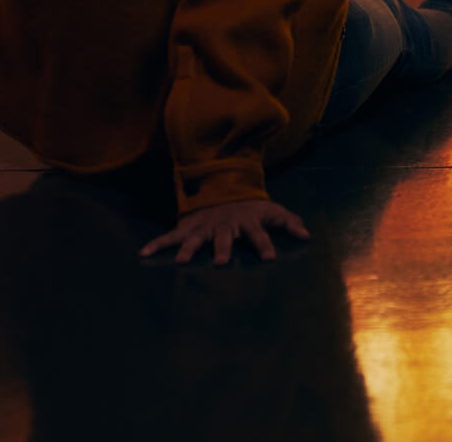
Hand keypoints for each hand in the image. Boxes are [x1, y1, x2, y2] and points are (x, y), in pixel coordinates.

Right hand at [139, 198, 309, 264]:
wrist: (223, 189)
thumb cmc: (251, 208)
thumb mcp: (272, 210)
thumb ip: (289, 222)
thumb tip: (307, 236)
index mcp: (247, 221)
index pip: (259, 234)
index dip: (264, 245)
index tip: (269, 258)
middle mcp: (225, 224)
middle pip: (225, 237)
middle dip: (222, 248)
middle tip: (220, 263)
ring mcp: (205, 226)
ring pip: (196, 237)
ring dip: (190, 248)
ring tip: (183, 262)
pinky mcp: (188, 227)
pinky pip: (170, 236)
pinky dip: (157, 243)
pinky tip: (144, 253)